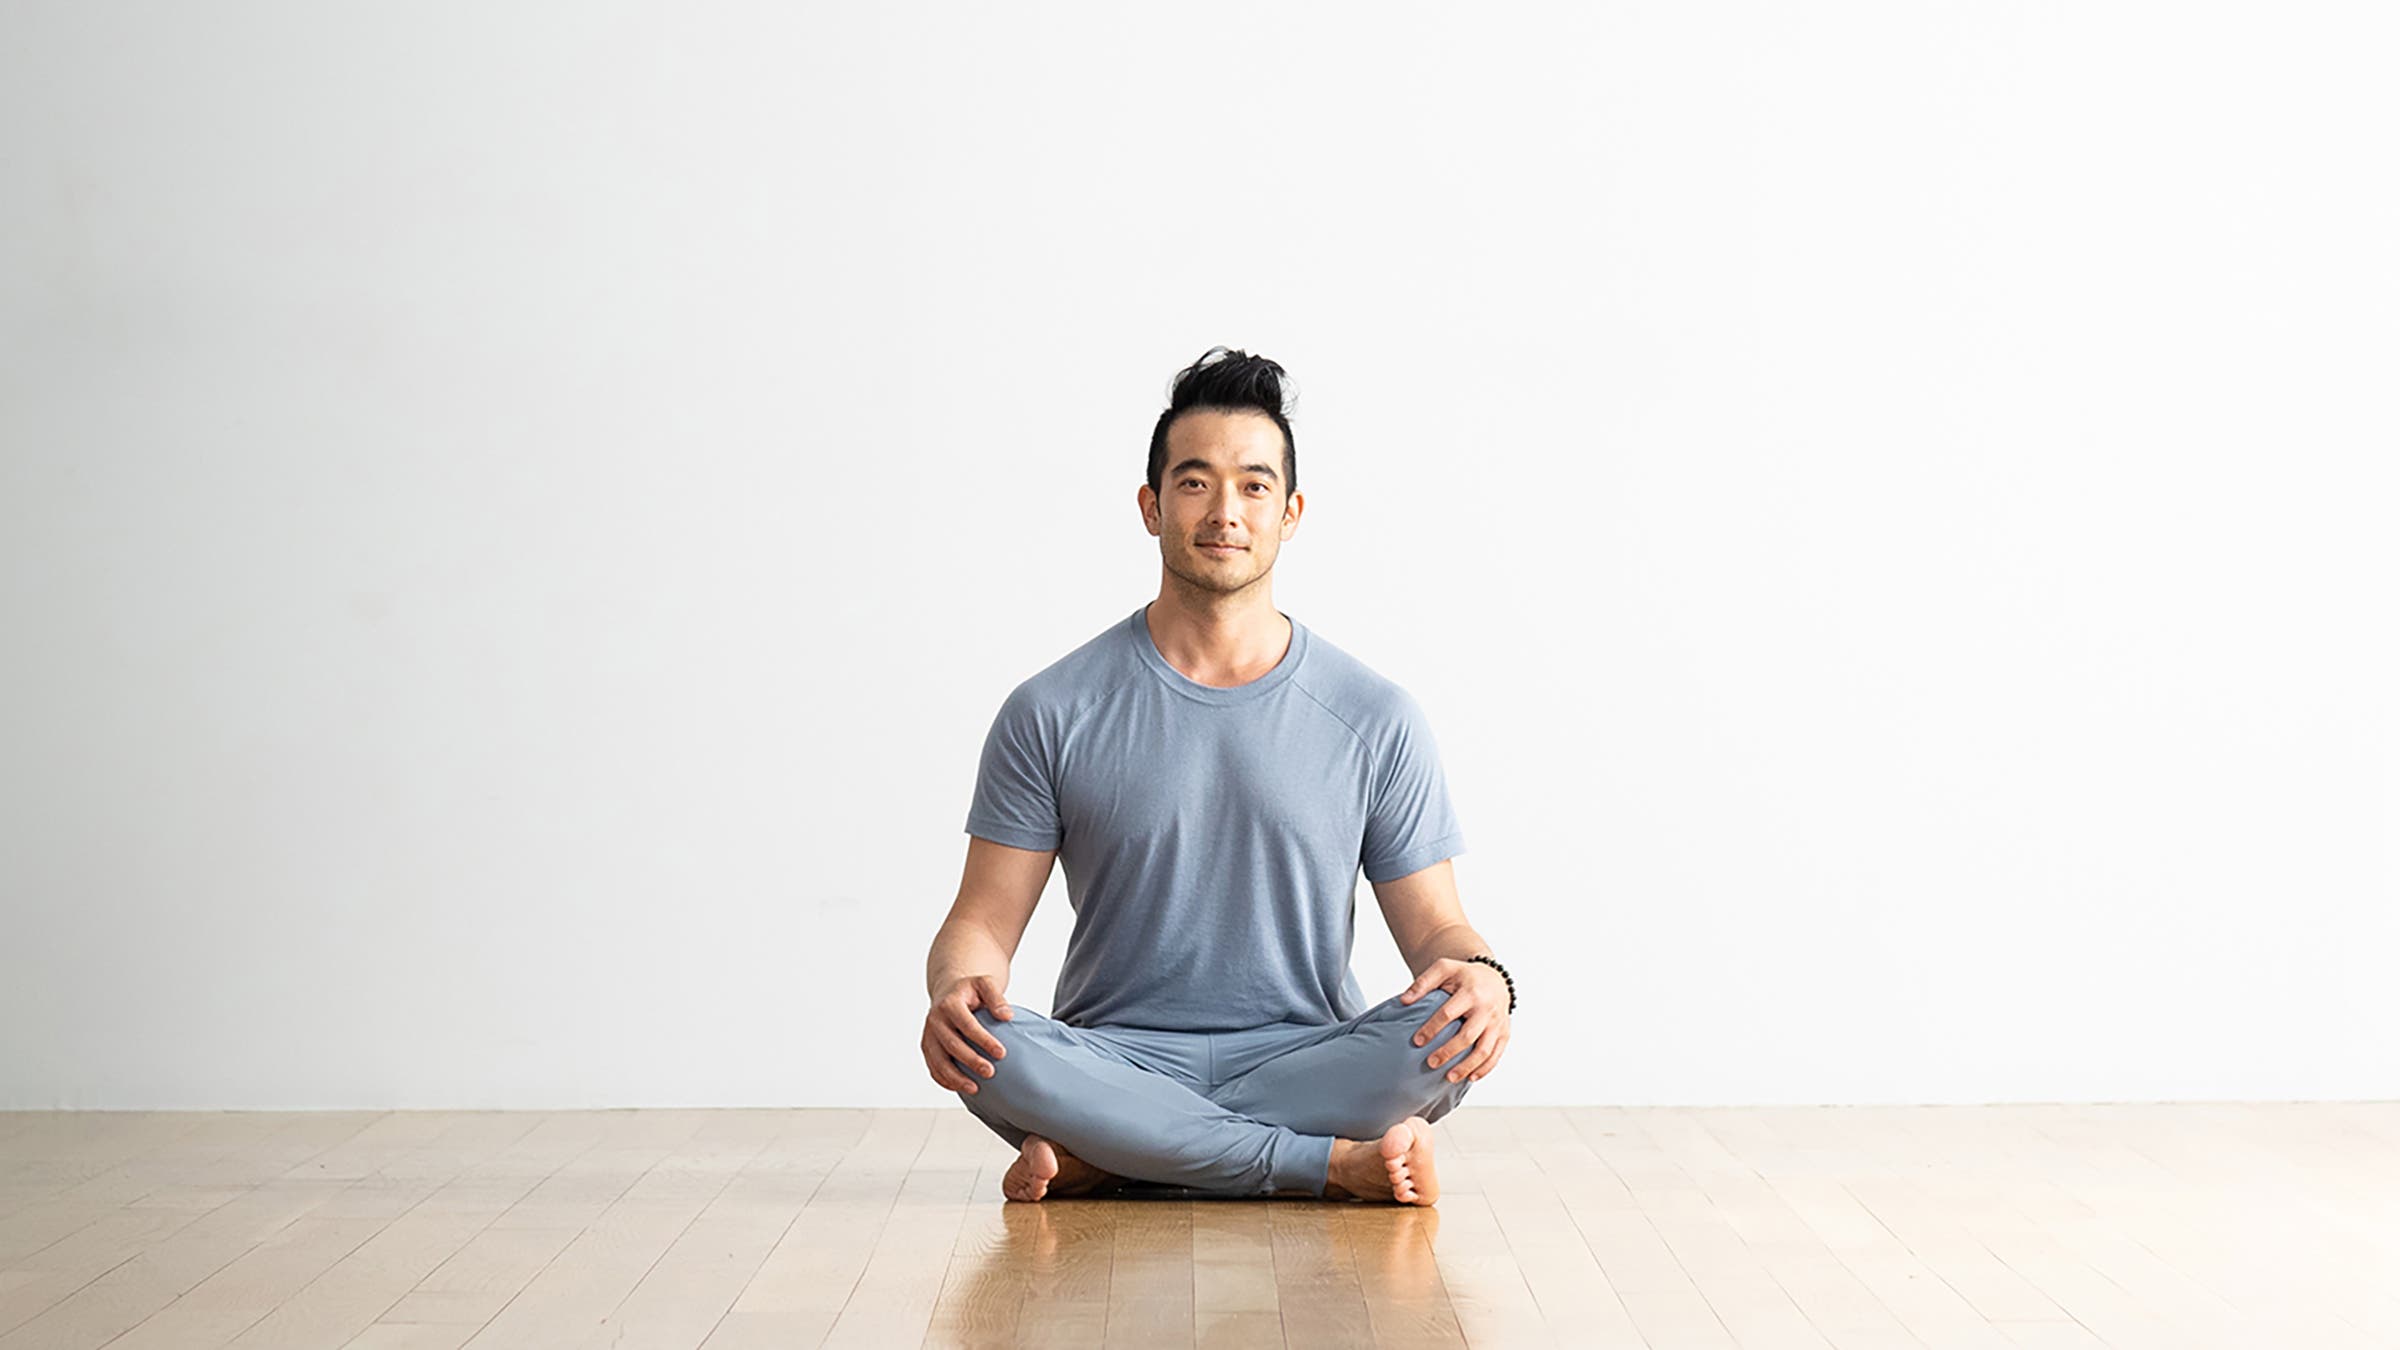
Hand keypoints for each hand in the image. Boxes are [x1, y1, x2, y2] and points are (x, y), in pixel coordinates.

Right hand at [922, 974, 1012, 1093]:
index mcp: (950, 1003)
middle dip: (971, 1061)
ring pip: (939, 1061)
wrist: (949, 991)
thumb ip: (996, 997)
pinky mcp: (926, 1047)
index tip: (1001, 1053)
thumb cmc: (970, 990)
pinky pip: (933, 1067)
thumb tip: (1007, 1016)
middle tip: (990, 1072)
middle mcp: (935, 1019)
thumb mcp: (985, 984)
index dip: (984, 1040)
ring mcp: (928, 1035)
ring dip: (956, 1077)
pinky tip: (960, 1088)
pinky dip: (944, 1080)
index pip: (967, 1025)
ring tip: (975, 1088)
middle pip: (952, 1045)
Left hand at [1399, 958, 1511, 1083]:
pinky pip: (1496, 1054)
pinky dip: (1485, 1069)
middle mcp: (1487, 1008)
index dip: (1432, 1028)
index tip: (1417, 1041)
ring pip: (1484, 1049)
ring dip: (1467, 1066)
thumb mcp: (1444, 969)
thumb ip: (1423, 983)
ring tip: (1450, 1078)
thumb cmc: (1464, 976)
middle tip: (1431, 1063)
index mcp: (1470, 992)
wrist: (1494, 978)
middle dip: (1449, 1052)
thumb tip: (1403, 1001)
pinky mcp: (1504, 1033)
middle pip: (1468, 1035)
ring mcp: (1498, 1023)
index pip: (1448, 1013)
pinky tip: (1471, 1078)